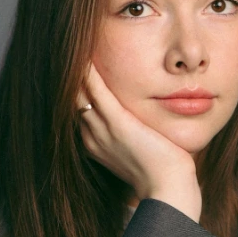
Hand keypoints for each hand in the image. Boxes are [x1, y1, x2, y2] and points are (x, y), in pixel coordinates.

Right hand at [78, 63, 200, 222]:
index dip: (76, 86)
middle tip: (68, 48)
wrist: (169, 192)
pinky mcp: (118, 125)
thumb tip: (145, 122)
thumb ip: (137, 133)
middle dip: (71, 74)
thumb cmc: (164, 174)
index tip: (78, 64)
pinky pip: (97, 92)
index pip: (80, 108)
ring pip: (79, 92)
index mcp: (96, 143)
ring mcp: (102, 131)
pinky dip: (89, 72)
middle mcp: (92, 136)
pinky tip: (86, 55)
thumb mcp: (145, 150)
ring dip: (76, 68)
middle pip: (73, 98)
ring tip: (74, 44)